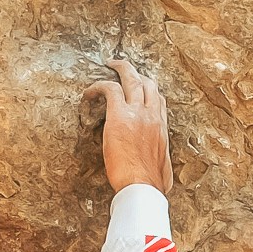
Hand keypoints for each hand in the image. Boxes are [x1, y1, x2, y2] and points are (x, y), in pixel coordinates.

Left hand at [94, 56, 172, 195]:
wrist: (143, 186)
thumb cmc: (151, 185)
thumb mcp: (163, 170)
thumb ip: (159, 163)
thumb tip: (159, 173)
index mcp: (162, 128)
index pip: (159, 100)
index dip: (148, 90)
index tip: (138, 89)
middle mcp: (153, 116)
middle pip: (148, 82)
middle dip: (135, 72)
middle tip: (122, 67)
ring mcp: (138, 113)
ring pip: (131, 78)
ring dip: (120, 68)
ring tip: (109, 65)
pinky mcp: (120, 116)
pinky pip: (109, 89)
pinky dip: (98, 86)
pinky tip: (89, 92)